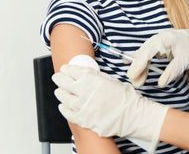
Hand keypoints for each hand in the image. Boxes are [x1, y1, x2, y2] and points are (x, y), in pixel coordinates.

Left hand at [52, 65, 167, 152]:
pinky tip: (63, 105)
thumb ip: (94, 76)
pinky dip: (63, 108)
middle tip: (58, 77)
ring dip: (60, 92)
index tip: (65, 69)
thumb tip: (83, 73)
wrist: (130, 115)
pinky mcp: (82, 119)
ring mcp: (81, 106)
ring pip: (63, 97)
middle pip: (63, 82)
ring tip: (60, 91)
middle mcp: (84, 91)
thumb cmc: (124, 97)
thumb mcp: (110, 79)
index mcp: (91, 79)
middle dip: (59, 78)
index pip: (72, 71)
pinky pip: (67, 113)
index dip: (66, 69)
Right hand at [128, 29, 188, 87]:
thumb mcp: (185, 61)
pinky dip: (144, 64)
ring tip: (139, 82)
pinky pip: (149, 56)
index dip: (138, 64)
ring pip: (145, 55)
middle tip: (135, 82)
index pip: (146, 52)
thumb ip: (172, 71)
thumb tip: (160, 83)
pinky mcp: (162, 49)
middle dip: (137, 68)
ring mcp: (160, 43)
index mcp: (164, 38)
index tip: (133, 75)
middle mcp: (160, 39)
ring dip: (141, 68)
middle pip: (143, 53)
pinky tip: (138, 70)